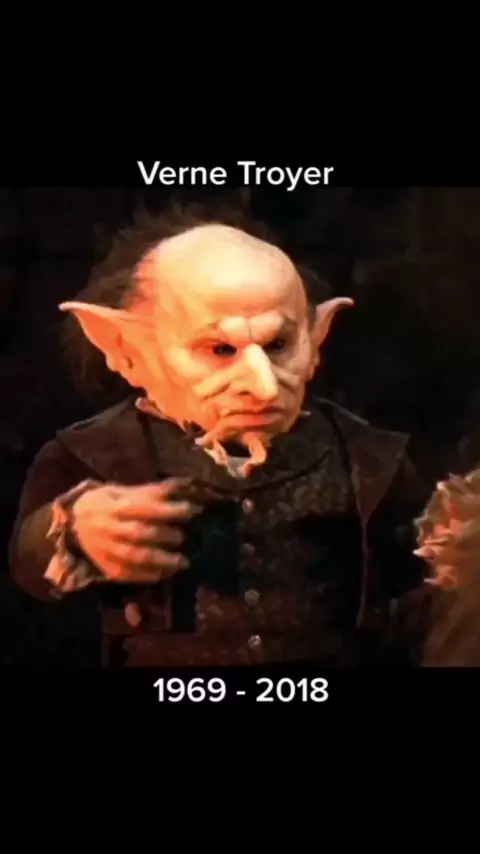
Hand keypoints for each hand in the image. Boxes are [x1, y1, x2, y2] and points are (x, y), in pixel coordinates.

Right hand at [71, 478, 201, 582]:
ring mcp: (106, 550)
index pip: (144, 507)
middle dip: (165, 536)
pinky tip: (166, 573)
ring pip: (135, 557)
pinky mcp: (107, 568)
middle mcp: (108, 528)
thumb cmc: (102, 504)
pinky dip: (149, 575)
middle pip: (140, 533)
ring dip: (162, 561)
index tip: (194, 510)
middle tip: (183, 536)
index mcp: (113, 505)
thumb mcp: (119, 491)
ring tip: (183, 562)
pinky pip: (130, 574)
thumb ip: (148, 492)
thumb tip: (183, 487)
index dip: (170, 509)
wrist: (70, 526)